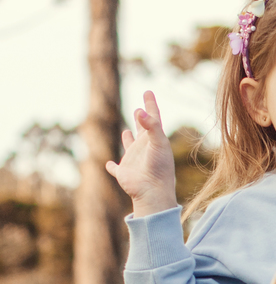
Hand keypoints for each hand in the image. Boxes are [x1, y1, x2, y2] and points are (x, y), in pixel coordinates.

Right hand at [105, 90, 177, 214]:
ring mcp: (134, 161)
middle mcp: (144, 149)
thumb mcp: (158, 143)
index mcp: (154, 140)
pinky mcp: (124, 173)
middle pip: (142, 130)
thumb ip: (150, 126)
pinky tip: (109, 165)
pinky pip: (115, 169)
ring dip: (128, 139)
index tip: (148, 92)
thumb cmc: (159, 168)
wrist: (153, 192)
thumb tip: (139, 111)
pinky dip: (111, 166)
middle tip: (139, 108)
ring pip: (130, 147)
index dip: (150, 104)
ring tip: (127, 131)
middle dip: (141, 119)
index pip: (153, 118)